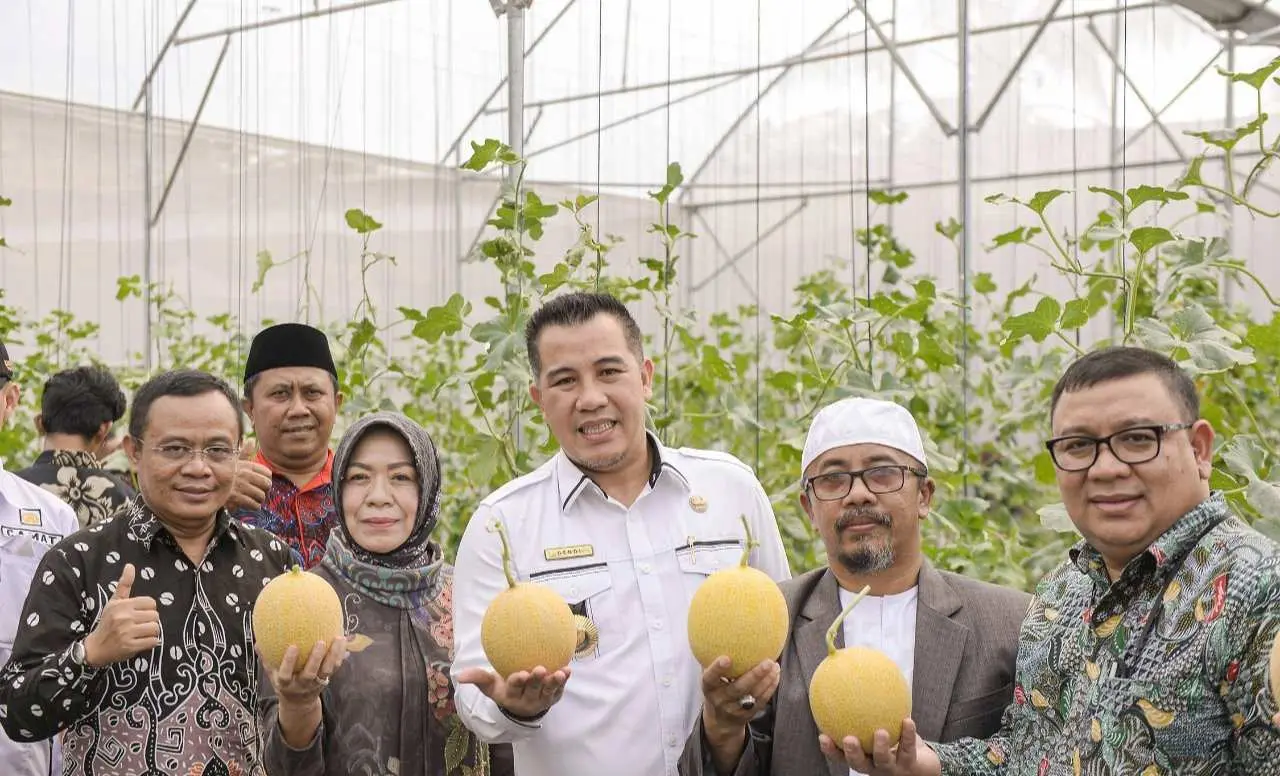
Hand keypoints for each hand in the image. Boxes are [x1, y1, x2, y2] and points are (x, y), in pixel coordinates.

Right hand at [83, 564, 160, 667]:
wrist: (95, 648)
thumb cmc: (107, 622)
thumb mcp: (114, 602)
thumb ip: (124, 584)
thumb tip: (130, 565)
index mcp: (122, 605)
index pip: (151, 603)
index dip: (148, 609)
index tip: (140, 614)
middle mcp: (124, 618)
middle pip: (155, 616)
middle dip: (150, 621)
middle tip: (140, 625)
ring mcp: (127, 633)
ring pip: (156, 628)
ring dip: (152, 632)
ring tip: (141, 633)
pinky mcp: (130, 647)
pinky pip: (153, 641)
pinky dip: (151, 642)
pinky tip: (141, 642)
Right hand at [228, 439, 270, 510]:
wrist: (205, 484)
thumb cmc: (221, 472)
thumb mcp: (232, 459)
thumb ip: (244, 452)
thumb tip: (252, 441)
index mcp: (246, 466)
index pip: (266, 473)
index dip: (267, 479)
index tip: (264, 482)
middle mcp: (246, 476)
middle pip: (266, 484)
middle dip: (266, 490)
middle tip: (262, 492)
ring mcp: (242, 487)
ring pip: (261, 495)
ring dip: (260, 499)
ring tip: (257, 500)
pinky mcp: (238, 498)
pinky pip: (253, 504)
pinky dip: (254, 506)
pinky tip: (252, 506)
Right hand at [264, 637, 348, 709]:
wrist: (299, 702)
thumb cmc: (284, 682)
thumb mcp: (271, 675)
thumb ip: (266, 659)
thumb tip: (258, 641)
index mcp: (285, 683)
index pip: (285, 674)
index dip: (289, 662)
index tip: (293, 646)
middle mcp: (301, 684)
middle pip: (310, 674)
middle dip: (315, 659)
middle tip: (320, 642)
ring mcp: (315, 683)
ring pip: (326, 671)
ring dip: (333, 655)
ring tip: (338, 638)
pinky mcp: (327, 679)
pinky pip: (335, 668)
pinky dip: (340, 655)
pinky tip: (343, 640)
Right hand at [455, 665, 571, 718]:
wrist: (521, 705)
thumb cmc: (504, 689)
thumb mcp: (490, 686)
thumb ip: (477, 678)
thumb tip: (459, 676)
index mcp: (511, 695)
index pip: (514, 688)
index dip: (518, 682)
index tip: (521, 674)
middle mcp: (527, 699)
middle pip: (533, 689)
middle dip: (537, 681)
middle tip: (540, 669)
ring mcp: (542, 699)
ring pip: (548, 691)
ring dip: (554, 682)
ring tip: (560, 672)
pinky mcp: (553, 697)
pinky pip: (559, 689)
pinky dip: (564, 681)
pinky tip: (568, 670)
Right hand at [700, 657, 778, 741]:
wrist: (720, 721)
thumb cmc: (715, 689)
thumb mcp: (708, 677)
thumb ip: (710, 658)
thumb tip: (715, 628)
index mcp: (708, 688)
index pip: (710, 678)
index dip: (717, 669)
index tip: (727, 657)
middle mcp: (721, 700)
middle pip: (738, 688)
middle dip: (754, 676)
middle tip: (767, 661)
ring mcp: (735, 709)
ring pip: (753, 695)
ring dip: (767, 680)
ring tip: (775, 665)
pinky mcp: (748, 714)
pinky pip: (761, 700)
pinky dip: (770, 687)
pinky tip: (776, 674)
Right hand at [817, 719, 939, 775]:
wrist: (920, 764)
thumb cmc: (894, 738)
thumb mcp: (877, 724)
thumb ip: (865, 707)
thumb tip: (850, 674)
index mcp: (862, 756)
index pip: (841, 755)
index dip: (830, 749)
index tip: (823, 736)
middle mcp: (874, 765)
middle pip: (859, 763)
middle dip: (852, 753)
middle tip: (849, 739)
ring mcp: (892, 767)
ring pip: (883, 760)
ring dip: (881, 747)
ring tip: (880, 732)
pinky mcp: (910, 765)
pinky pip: (908, 748)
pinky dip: (908, 734)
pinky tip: (908, 720)